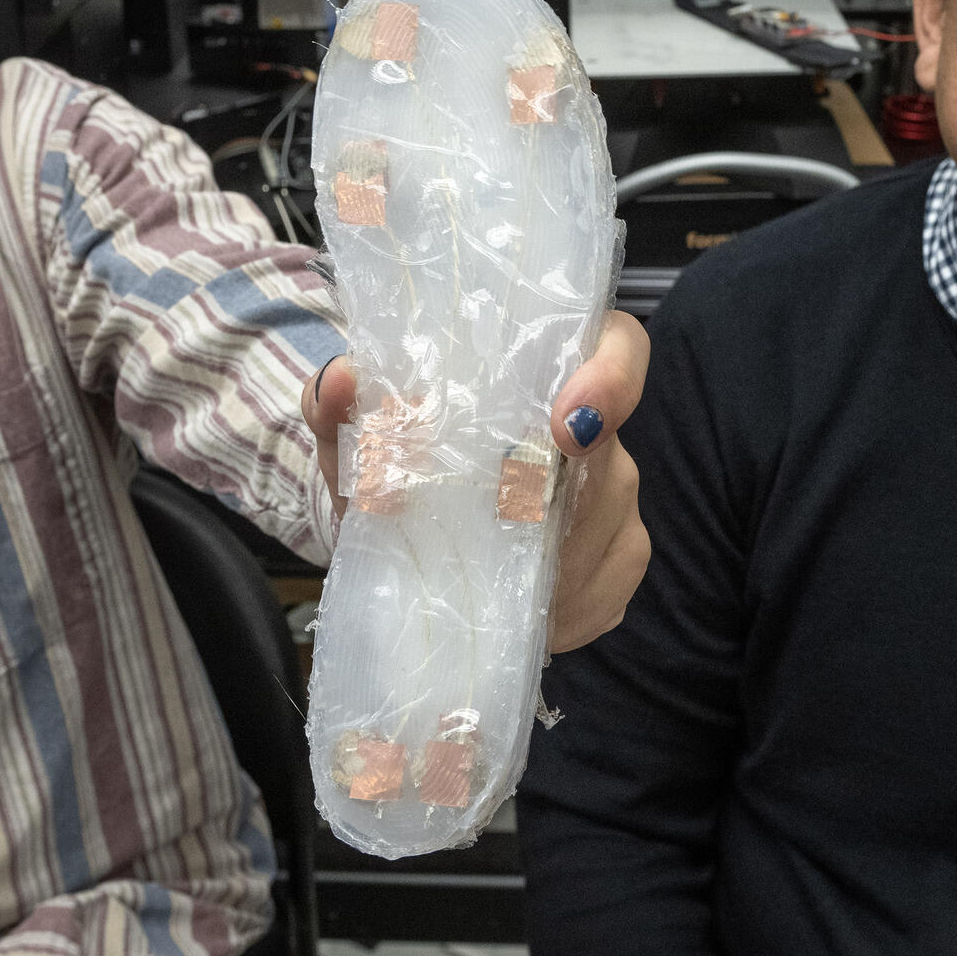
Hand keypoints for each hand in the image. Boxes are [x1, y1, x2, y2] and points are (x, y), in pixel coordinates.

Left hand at [302, 309, 651, 652]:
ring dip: (537, 557)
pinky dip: (549, 603)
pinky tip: (506, 608)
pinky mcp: (618, 570)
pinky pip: (599, 588)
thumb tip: (342, 380)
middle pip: (606, 455)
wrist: (398, 547)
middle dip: (551, 497)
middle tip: (491, 528)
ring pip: (600, 528)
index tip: (569, 424)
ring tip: (477, 576)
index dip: (611, 376)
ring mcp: (619, 506)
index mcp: (545, 374)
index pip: (618, 347)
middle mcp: (598, 434)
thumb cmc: (388, 474)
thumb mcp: (353, 442)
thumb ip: (337, 402)